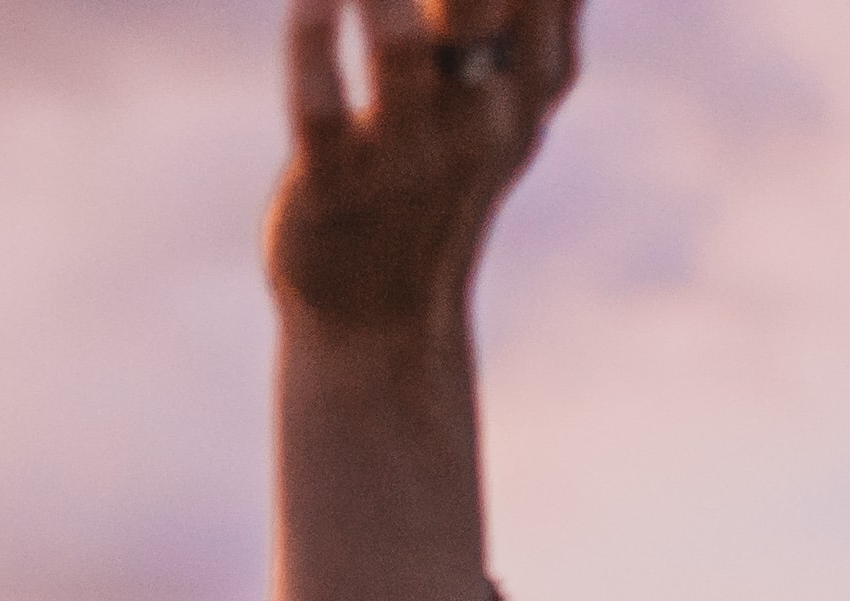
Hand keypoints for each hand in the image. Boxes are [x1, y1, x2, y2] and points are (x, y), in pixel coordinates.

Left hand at [269, 0, 575, 343]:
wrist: (381, 322)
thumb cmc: (439, 187)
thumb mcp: (510, 101)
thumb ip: (537, 16)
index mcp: (535, 84)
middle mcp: (485, 117)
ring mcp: (412, 155)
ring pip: (403, 42)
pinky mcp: (335, 184)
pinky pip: (322, 98)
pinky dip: (312, 33)